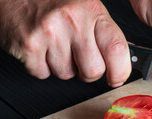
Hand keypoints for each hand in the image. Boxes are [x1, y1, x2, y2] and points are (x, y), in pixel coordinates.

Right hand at [0, 0, 130, 86]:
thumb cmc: (51, 2)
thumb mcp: (86, 7)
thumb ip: (104, 33)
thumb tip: (122, 62)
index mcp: (92, 11)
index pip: (117, 49)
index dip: (120, 71)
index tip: (116, 77)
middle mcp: (73, 21)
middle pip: (93, 71)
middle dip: (87, 72)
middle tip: (79, 59)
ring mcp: (49, 33)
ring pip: (67, 75)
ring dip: (62, 67)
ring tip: (55, 46)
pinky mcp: (29, 46)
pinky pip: (43, 74)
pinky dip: (41, 67)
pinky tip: (40, 48)